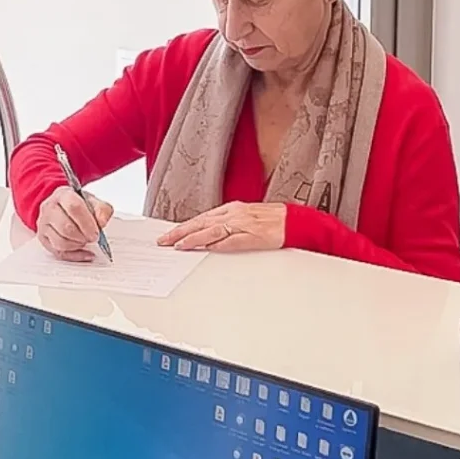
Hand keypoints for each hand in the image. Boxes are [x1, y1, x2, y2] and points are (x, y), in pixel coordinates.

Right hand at [36, 186, 113, 262]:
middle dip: (83, 236)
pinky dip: (75, 255)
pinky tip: (84, 252)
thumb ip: (102, 209)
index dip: (87, 223)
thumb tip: (101, 222)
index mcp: (63, 195)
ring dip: (77, 245)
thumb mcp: (93, 201)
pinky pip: (59, 252)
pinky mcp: (43, 238)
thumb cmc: (78, 204)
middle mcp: (49, 208)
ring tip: (84, 240)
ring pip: (61, 242)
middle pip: (66, 227)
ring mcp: (44, 224)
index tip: (96, 232)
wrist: (63, 206)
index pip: (74, 208)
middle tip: (92, 237)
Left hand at [157, 202, 286, 252]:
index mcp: (232, 209)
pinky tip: (205, 248)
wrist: (296, 221)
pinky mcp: (252, 236)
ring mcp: (242, 225)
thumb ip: (228, 225)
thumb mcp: (246, 218)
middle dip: (180, 232)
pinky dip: (217, 244)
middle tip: (164, 240)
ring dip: (193, 238)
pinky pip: (231, 241)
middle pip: (201, 223)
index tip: (170, 234)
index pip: (201, 218)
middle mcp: (234, 215)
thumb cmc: (273, 220)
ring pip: (211, 231)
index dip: (184, 226)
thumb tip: (210, 236)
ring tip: (177, 245)